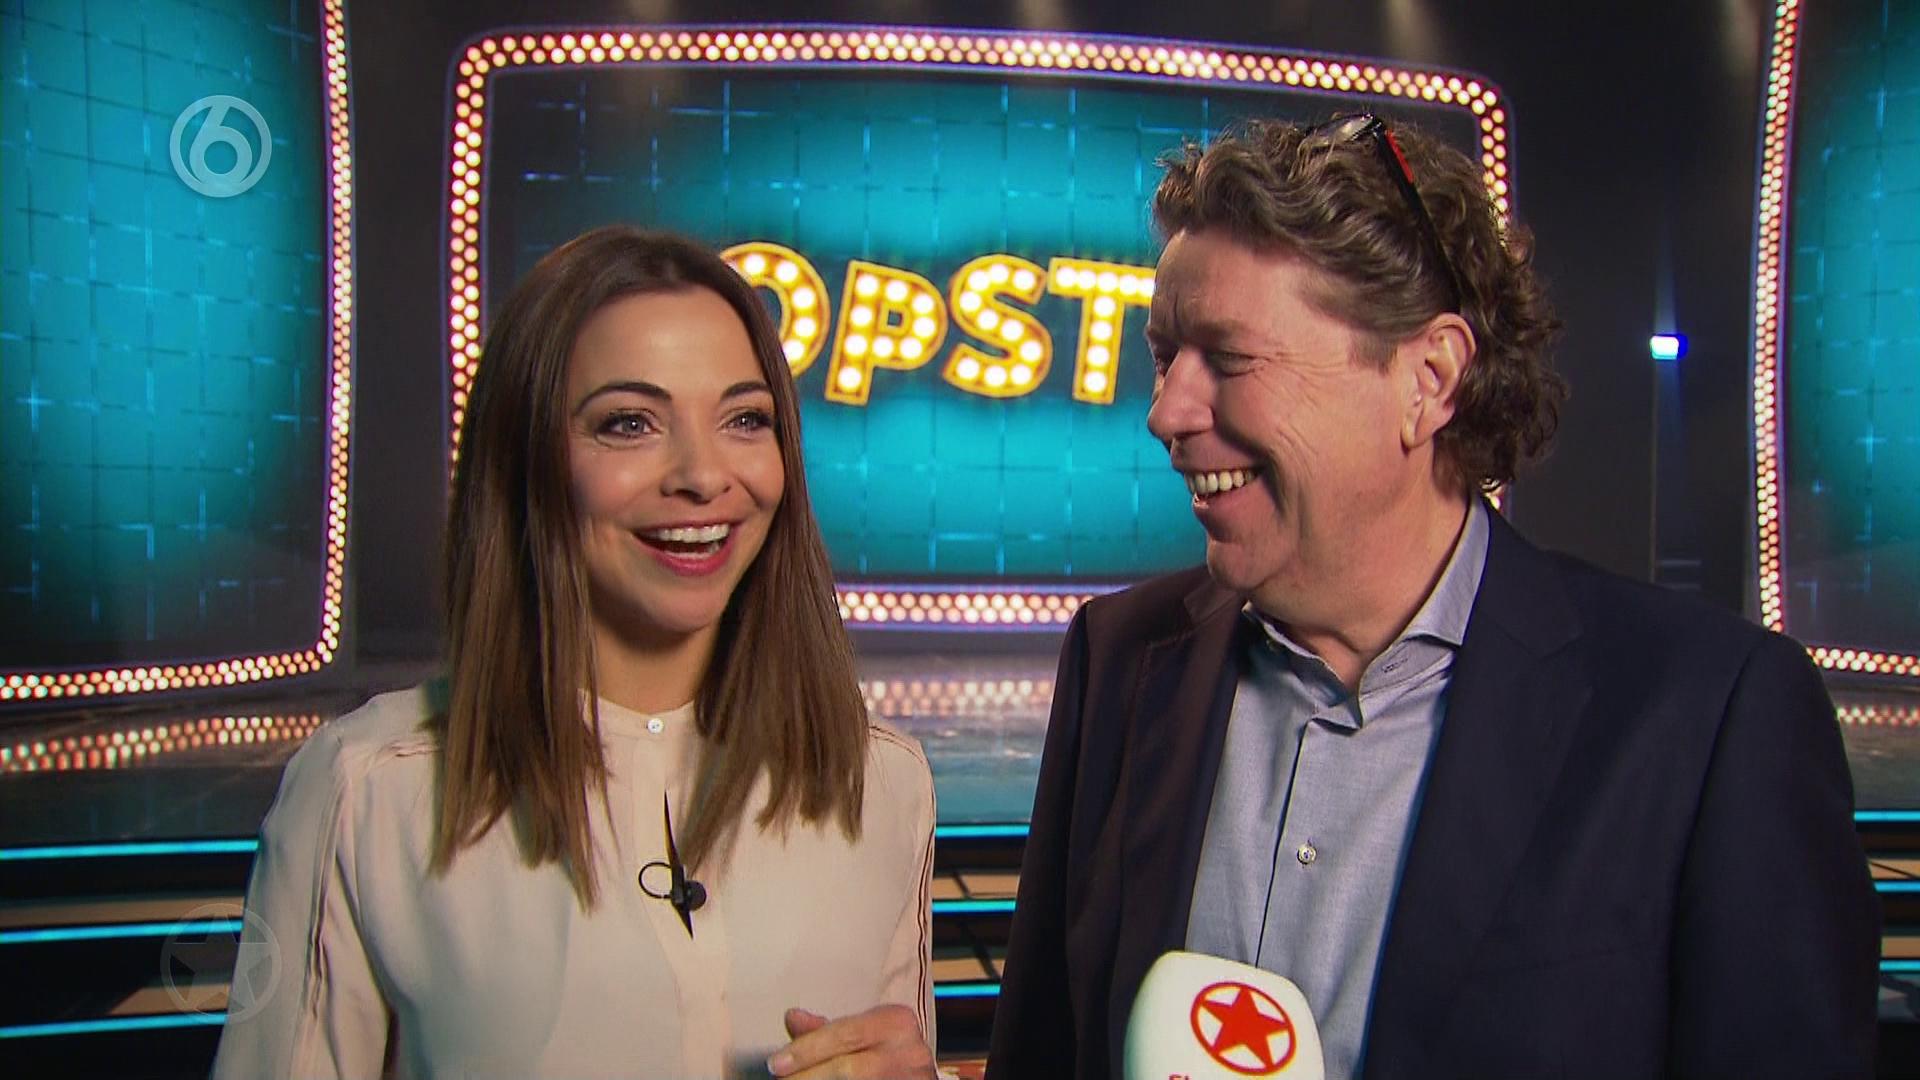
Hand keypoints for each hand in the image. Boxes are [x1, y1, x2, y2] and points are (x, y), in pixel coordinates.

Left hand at [765, 1004, 934, 1078]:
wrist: (920, 1074)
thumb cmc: (890, 1052)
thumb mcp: (865, 1031)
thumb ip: (828, 1029)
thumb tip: (792, 1018)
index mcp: (896, 1022)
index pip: (844, 1033)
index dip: (806, 1050)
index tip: (777, 1063)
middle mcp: (908, 1051)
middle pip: (848, 1067)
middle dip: (808, 1075)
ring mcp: (911, 1078)